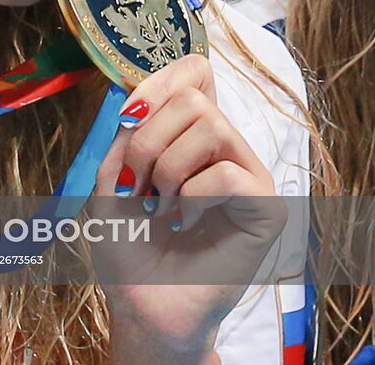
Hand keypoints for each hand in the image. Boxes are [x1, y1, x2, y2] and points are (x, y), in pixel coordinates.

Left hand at [94, 54, 285, 363]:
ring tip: (160, 205)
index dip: (159, 81)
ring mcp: (247, 173)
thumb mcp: (112, 176)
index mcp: (189, 132)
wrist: (142, 306)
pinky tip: (185, 223)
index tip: (129, 117)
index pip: (195, 72)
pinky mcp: (266, 207)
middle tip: (138, 184)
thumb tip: (139, 95)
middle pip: (193, 96)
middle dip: (148, 138)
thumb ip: (128, 131)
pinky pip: (227, 173)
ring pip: (212, 125)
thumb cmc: (129, 244)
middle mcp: (224, 145)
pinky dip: (193, 197)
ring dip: (168, 167)